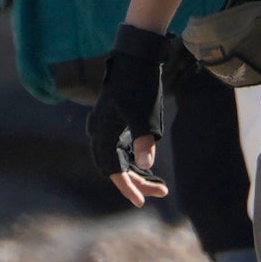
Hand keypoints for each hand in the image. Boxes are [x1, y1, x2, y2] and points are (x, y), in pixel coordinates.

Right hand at [90, 24, 171, 206]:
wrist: (136, 58)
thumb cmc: (141, 85)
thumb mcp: (147, 115)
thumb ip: (144, 140)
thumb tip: (145, 166)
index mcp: (102, 132)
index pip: (112, 169)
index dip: (127, 187)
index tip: (140, 203)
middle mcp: (98, 131)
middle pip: (114, 167)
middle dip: (136, 182)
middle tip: (161, 191)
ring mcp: (104, 127)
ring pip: (118, 159)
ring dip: (137, 172)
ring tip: (161, 185)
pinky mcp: (113, 122)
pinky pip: (120, 149)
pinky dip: (134, 159)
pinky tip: (149, 168)